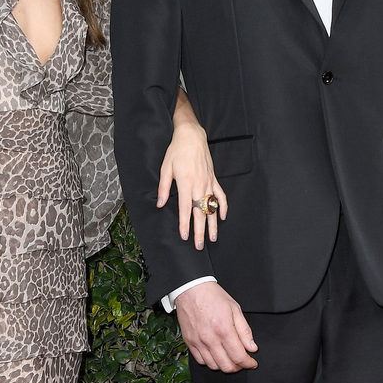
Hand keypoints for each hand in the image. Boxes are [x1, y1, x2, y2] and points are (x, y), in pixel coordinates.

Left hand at [157, 120, 226, 248]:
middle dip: (199, 231)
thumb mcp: (165, 168)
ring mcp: (208, 183)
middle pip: (200, 213)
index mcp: (185, 184)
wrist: (192, 137)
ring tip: (213, 237)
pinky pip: (221, 195)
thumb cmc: (177, 151)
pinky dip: (223, 207)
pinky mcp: (214, 179)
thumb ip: (163, 188)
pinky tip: (223, 217)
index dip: (185, 224)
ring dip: (213, 224)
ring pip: (212, 208)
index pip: (185, 209)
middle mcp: (198, 186)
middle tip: (199, 245)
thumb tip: (159, 203)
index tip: (185, 236)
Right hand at [175, 281, 257, 371]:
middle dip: (238, 367)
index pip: (239, 357)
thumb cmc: (213, 296)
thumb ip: (245, 331)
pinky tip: (216, 355)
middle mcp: (210, 339)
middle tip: (242, 361)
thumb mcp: (235, 309)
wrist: (191, 289)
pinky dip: (210, 362)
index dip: (249, 363)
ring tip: (230, 358)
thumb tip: (252, 348)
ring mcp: (198, 342)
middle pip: (226, 366)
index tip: (252, 363)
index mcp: (224, 330)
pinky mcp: (189, 342)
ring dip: (224, 365)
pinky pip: (200, 360)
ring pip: (213, 366)